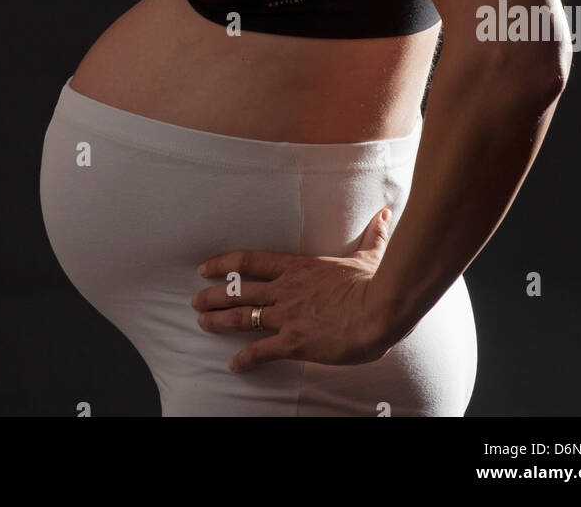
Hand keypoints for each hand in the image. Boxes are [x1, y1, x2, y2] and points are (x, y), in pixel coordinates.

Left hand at [191, 207, 395, 371]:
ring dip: (219, 321)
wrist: (379, 310)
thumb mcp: (371, 255)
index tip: (204, 267)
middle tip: (194, 300)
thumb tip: (387, 215)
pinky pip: (262, 351)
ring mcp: (287, 316)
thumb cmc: (374, 283)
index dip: (223, 263)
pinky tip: (233, 365)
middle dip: (213, 295)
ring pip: (243, 318)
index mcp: (298, 267)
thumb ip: (373, 236)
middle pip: (238, 290)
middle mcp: (285, 290)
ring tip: (201, 323)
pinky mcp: (295, 342)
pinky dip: (245, 359)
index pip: (250, 261)